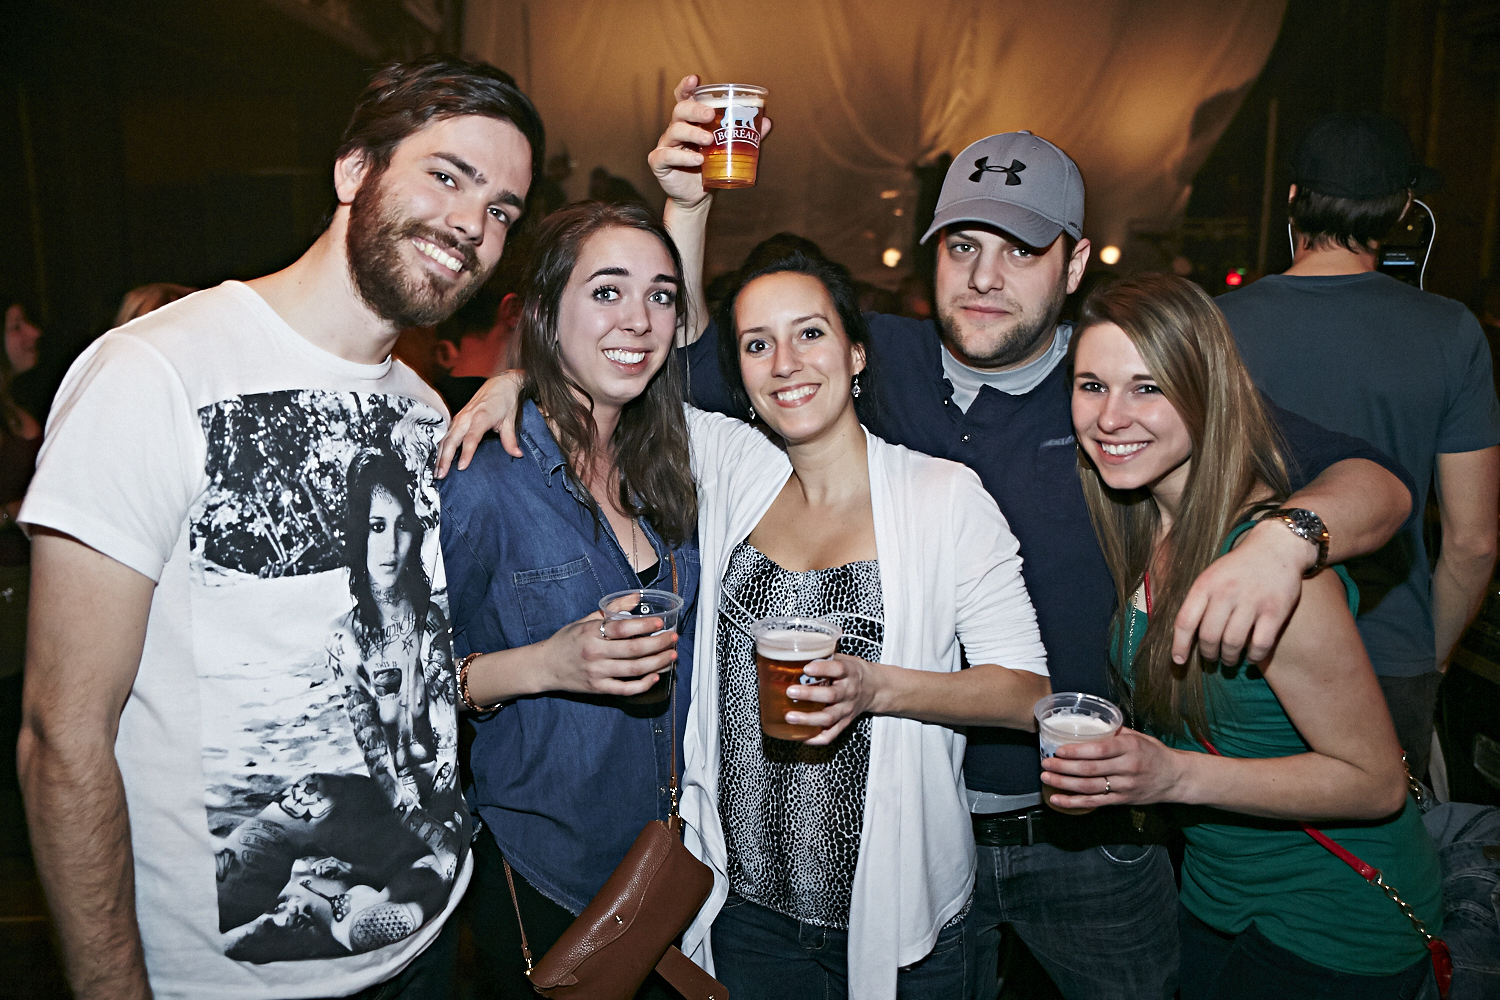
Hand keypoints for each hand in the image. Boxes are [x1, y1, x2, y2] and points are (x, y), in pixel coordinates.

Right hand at [435, 370, 524, 476]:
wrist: (501, 383)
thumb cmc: (505, 401)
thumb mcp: (511, 420)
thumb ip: (510, 439)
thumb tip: (517, 454)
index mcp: (481, 417)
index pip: (471, 438)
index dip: (466, 453)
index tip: (461, 467)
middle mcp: (467, 417)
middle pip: (452, 440)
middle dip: (445, 459)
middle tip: (441, 475)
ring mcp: (460, 417)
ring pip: (446, 439)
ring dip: (440, 456)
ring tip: (438, 472)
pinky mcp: (457, 419)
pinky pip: (446, 435)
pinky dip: (441, 448)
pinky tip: (439, 460)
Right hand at [541, 611, 678, 697]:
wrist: (545, 666)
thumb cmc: (566, 640)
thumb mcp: (585, 620)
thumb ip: (612, 609)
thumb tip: (636, 597)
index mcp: (591, 633)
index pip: (621, 629)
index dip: (643, 626)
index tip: (660, 624)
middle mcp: (594, 653)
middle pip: (633, 651)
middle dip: (658, 645)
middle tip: (673, 639)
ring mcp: (597, 673)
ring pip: (634, 670)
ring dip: (657, 663)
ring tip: (671, 656)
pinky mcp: (598, 689)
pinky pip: (625, 689)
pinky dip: (643, 685)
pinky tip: (655, 677)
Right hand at [648, 74, 772, 207]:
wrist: (696, 197)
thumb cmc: (710, 168)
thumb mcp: (727, 149)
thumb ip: (745, 134)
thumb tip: (766, 121)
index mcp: (690, 122)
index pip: (684, 98)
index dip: (686, 87)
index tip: (694, 79)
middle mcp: (675, 129)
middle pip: (680, 110)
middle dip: (695, 109)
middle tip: (711, 114)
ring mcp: (666, 145)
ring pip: (674, 130)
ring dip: (693, 132)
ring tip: (708, 140)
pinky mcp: (659, 162)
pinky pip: (667, 155)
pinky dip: (682, 157)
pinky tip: (697, 159)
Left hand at [783, 653, 887, 745]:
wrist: (874, 688)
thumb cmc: (851, 671)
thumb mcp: (842, 659)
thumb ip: (823, 657)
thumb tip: (794, 654)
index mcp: (849, 672)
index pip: (838, 669)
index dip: (822, 668)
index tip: (806, 668)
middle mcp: (849, 692)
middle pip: (831, 695)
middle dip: (809, 694)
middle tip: (790, 692)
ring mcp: (846, 709)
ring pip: (828, 717)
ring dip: (808, 719)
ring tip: (790, 717)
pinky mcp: (844, 723)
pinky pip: (831, 735)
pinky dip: (816, 738)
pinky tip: (801, 736)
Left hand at [1039, 728, 1184, 809]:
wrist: (1176, 777)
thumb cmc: (1154, 753)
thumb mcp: (1138, 737)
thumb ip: (1114, 732)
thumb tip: (1088, 724)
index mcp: (1131, 748)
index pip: (1101, 750)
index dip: (1077, 751)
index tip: (1059, 750)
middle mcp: (1128, 768)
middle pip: (1091, 770)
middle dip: (1064, 767)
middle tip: (1045, 763)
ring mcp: (1125, 786)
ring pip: (1090, 787)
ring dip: (1064, 783)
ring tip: (1046, 777)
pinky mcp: (1122, 801)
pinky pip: (1094, 803)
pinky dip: (1073, 802)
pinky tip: (1057, 799)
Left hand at [1172, 518, 1310, 664]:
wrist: (1276, 547)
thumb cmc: (1238, 567)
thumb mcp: (1211, 575)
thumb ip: (1199, 601)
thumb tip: (1185, 636)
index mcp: (1205, 584)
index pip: (1185, 621)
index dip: (1180, 645)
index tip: (1179, 660)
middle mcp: (1226, 592)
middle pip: (1209, 636)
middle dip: (1208, 654)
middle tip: (1211, 658)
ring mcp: (1252, 601)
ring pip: (1233, 643)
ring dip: (1229, 658)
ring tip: (1230, 660)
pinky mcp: (1276, 611)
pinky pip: (1261, 644)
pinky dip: (1254, 657)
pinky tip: (1251, 658)